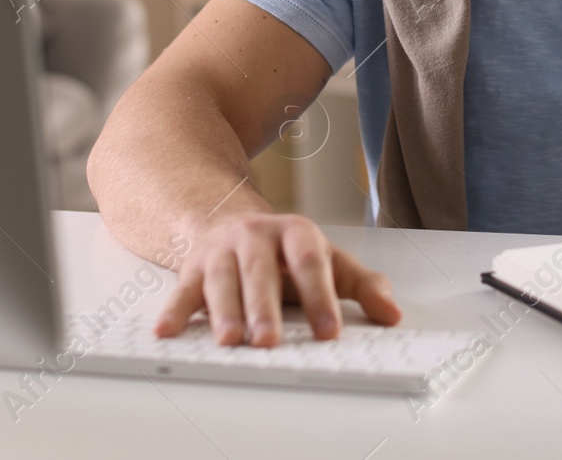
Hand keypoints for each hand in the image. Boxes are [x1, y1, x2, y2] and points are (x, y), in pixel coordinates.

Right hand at [155, 211, 400, 346]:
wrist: (229, 219)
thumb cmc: (285, 252)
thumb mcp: (329, 260)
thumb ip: (362, 285)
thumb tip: (392, 313)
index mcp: (297, 232)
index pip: (311, 263)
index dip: (321, 297)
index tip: (329, 331)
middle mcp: (257, 236)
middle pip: (262, 273)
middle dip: (265, 308)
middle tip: (271, 339)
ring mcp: (222, 250)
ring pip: (223, 280)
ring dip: (225, 312)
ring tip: (231, 342)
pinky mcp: (193, 267)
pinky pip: (182, 289)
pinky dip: (174, 310)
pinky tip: (168, 330)